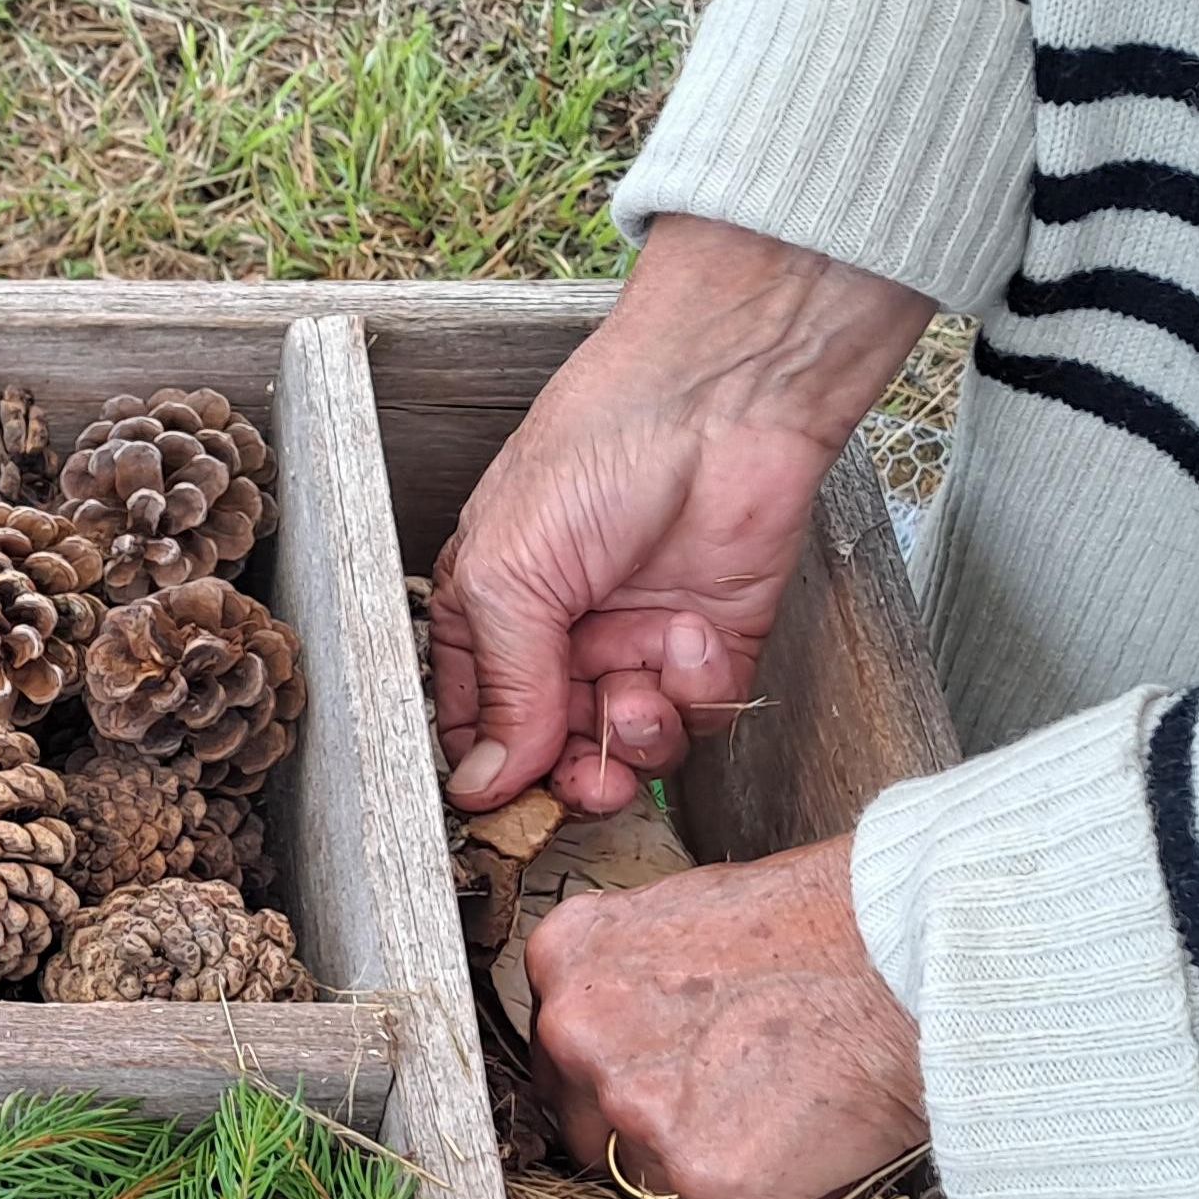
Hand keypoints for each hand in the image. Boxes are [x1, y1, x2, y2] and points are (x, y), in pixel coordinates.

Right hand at [432, 216, 930, 816]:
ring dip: (637, 729)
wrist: (723, 402)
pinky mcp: (710, 646)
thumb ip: (503, 691)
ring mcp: (635, 644)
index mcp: (487, 616)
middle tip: (590, 771)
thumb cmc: (593, 452)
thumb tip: (481, 788)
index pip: (475, 727)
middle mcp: (559, 639)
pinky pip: (697, 717)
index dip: (494, 771)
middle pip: (554, 753)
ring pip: (629, 745)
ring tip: (642, 683)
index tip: (514, 797)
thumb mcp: (511, 577)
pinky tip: (689, 639)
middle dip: (575, 769)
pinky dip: (694, 693)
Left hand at [527, 835, 927, 1198]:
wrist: (923, 951)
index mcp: (568, 959)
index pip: (560, 1054)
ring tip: (789, 1118)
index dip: (617, 1074)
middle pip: (588, 1127)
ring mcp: (639, 1116)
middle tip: (735, 1107)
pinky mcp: (708, 1185)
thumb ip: (635, 969)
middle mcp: (579, 1038)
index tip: (669, 1076)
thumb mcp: (693, 906)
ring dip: (708, 1172)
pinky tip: (820, 1149)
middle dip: (648, 1133)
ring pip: (649, 1184)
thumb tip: (629, 1019)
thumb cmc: (831, 916)